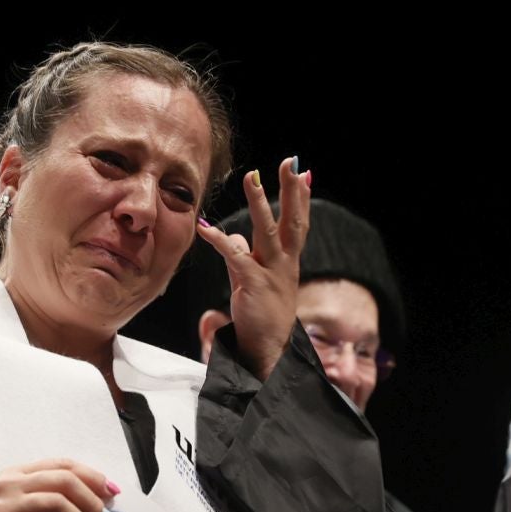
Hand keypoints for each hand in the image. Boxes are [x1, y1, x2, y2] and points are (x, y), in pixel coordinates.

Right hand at [0, 458, 120, 511]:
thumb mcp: (16, 506)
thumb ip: (44, 500)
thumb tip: (91, 506)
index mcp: (16, 474)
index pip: (62, 465)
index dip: (92, 476)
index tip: (112, 492)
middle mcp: (10, 484)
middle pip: (64, 481)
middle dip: (92, 500)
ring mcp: (4, 506)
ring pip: (57, 504)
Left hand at [195, 156, 310, 381]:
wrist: (267, 349)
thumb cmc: (260, 315)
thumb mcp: (251, 280)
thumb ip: (243, 256)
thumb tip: (235, 235)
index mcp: (287, 261)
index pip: (297, 223)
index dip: (301, 198)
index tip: (305, 173)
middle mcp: (284, 263)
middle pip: (291, 220)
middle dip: (291, 190)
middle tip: (292, 162)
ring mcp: (272, 273)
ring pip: (267, 231)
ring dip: (259, 202)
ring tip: (252, 177)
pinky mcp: (254, 284)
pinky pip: (236, 257)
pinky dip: (220, 240)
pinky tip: (205, 227)